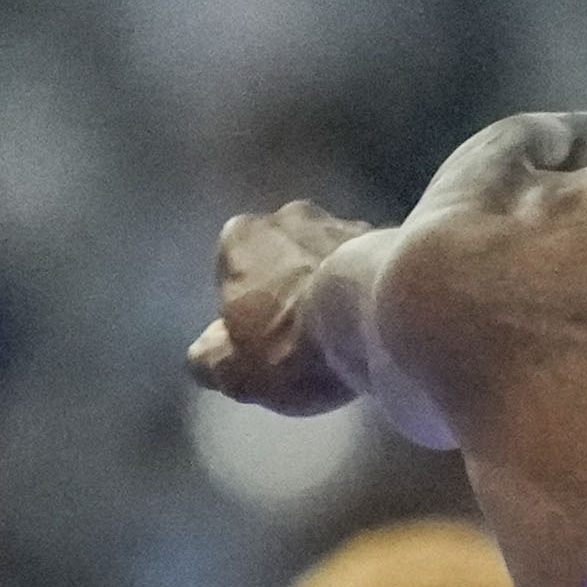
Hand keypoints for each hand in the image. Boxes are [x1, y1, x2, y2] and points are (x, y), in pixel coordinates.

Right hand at [189, 205, 371, 413]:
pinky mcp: (385, 233)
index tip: (260, 334)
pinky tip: (371, 315)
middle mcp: (287, 214)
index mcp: (239, 238)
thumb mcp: (237, 372)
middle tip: (301, 330)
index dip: (243, 302)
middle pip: (280, 253)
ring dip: (327, 278)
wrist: (375, 319)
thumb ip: (210, 359)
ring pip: (324, 252)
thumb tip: (202, 354)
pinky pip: (364, 260)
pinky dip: (362, 280)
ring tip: (342, 325)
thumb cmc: (291, 345)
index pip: (231, 266)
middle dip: (286, 281)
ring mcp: (339, 219)